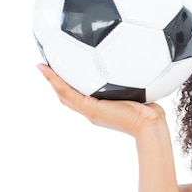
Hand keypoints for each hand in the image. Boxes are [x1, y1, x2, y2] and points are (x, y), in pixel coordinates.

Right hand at [37, 64, 167, 136]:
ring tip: (41, 66)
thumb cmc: (150, 112)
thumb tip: (141, 67)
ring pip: (64, 94)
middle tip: (46, 66)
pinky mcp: (91, 109)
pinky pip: (68, 93)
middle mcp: (92, 110)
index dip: (70, 85)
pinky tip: (49, 70)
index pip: (80, 96)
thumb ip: (135, 82)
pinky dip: (56, 82)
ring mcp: (90, 111)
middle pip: (67, 96)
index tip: (63, 71)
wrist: (150, 125)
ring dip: (51, 80)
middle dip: (56, 81)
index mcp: (101, 108)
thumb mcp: (140, 92)